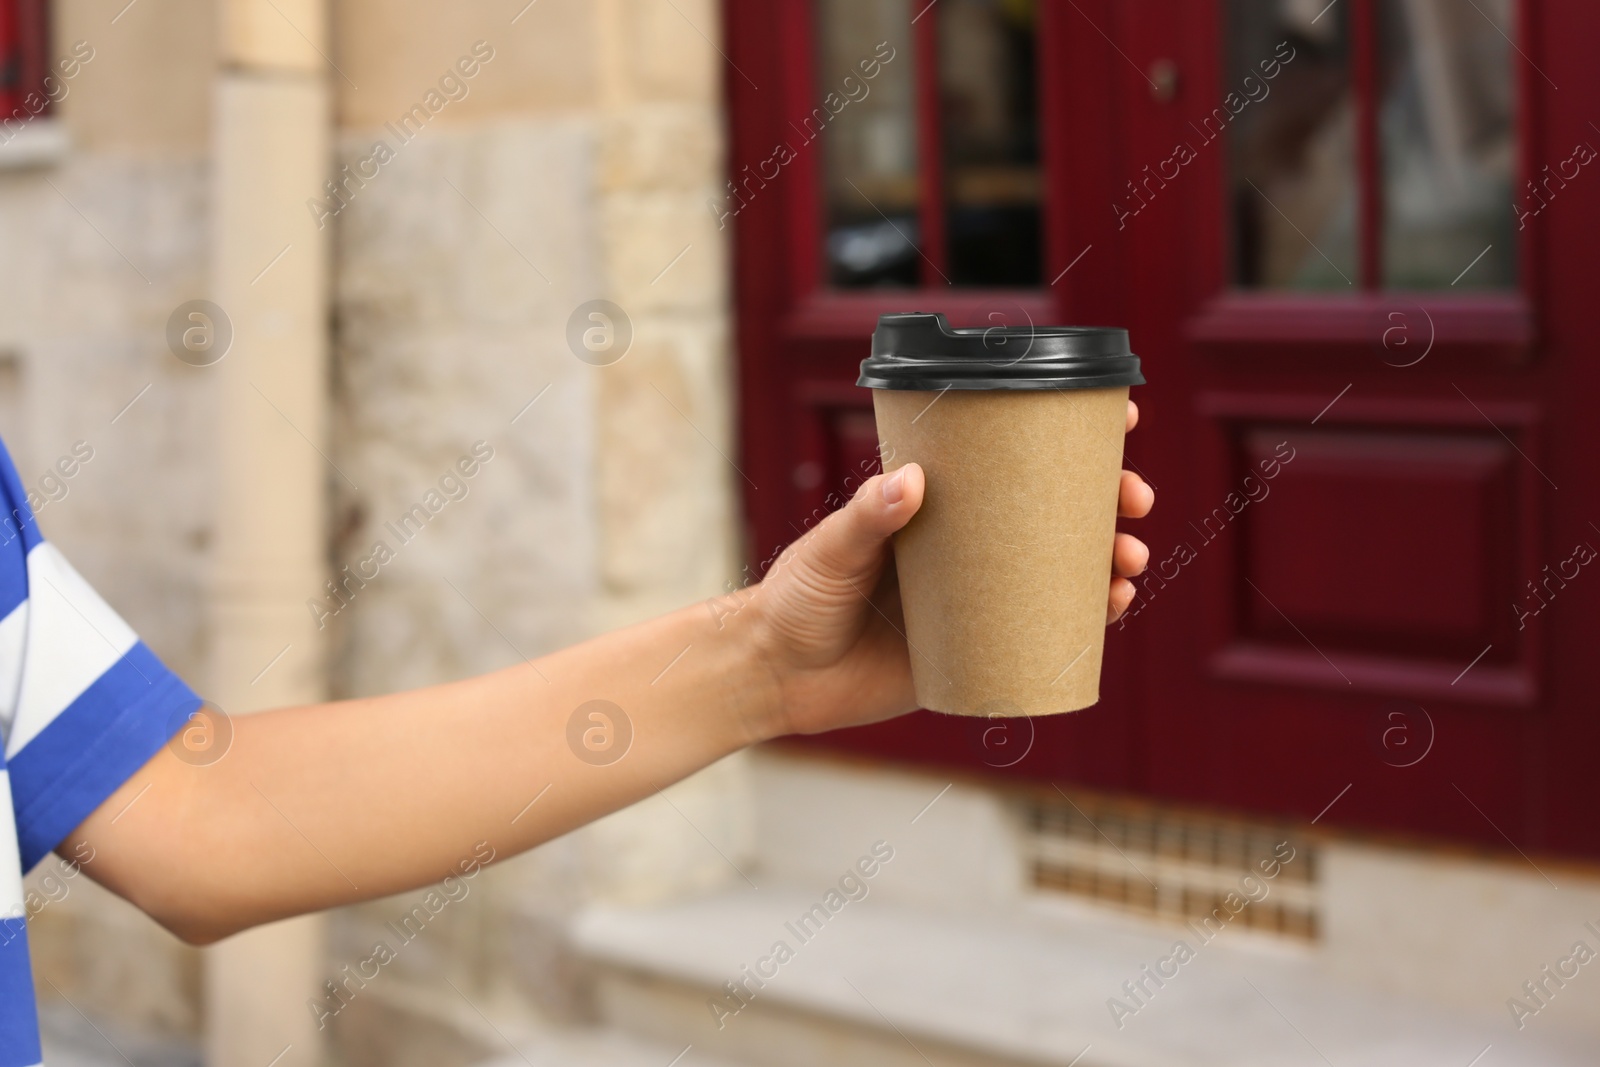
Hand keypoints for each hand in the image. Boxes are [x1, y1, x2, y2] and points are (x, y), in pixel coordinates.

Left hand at [750, 400, 1154, 737]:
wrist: (775, 677)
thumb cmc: (795, 599)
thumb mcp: (830, 549)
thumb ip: (867, 517)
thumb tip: (913, 480)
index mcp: (937, 508)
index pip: (1010, 463)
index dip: (1070, 441)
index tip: (1120, 422)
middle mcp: (966, 548)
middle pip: (1053, 514)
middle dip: (1107, 501)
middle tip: (1132, 500)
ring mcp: (976, 599)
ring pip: (1060, 570)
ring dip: (1109, 558)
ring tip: (1128, 561)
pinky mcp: (977, 651)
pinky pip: (1044, 632)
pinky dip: (1085, 619)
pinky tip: (1112, 607)